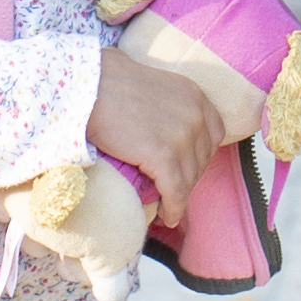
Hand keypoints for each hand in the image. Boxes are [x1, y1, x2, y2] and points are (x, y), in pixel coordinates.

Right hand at [87, 46, 223, 229]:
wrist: (87, 87)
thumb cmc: (108, 83)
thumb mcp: (154, 87)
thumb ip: (169, 105)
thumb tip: (163, 129)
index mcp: (194, 96)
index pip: (213, 134)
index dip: (201, 155)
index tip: (186, 166)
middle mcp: (195, 115)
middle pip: (202, 159)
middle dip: (189, 176)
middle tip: (171, 189)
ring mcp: (182, 136)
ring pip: (189, 179)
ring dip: (179, 195)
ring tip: (167, 205)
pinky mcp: (164, 156)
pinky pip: (175, 191)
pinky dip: (173, 208)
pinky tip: (168, 216)